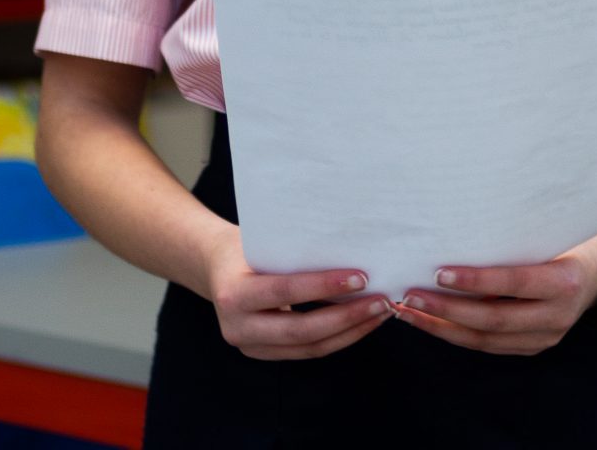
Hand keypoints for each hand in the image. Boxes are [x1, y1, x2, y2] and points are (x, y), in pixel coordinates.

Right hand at [206, 228, 394, 359]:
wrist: (214, 267)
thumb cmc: (244, 248)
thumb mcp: (262, 243)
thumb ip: (295, 254)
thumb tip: (354, 251)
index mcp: (233, 293)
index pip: (285, 291)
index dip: (324, 287)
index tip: (361, 278)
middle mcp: (237, 326)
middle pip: (302, 330)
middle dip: (347, 317)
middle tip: (382, 301)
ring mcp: (249, 346)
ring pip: (310, 347)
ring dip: (351, 331)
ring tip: (380, 312)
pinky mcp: (264, 353)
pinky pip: (308, 351)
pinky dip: (339, 338)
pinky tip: (362, 322)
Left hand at [394, 234, 596, 355]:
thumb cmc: (566, 241)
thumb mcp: (550, 232)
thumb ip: (514, 237)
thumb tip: (456, 225)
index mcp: (565, 282)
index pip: (514, 284)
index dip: (476, 281)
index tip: (439, 272)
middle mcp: (557, 317)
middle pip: (493, 319)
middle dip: (446, 310)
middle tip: (409, 295)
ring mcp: (545, 337)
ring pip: (484, 340)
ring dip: (441, 327)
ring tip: (407, 311)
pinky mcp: (531, 347)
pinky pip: (487, 345)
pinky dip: (454, 334)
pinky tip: (428, 322)